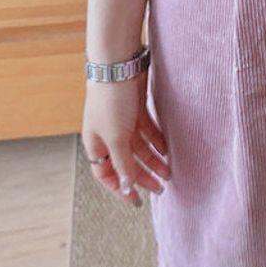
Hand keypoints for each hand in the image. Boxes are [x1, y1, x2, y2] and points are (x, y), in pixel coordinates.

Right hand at [82, 72, 169, 207]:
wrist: (119, 66)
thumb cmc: (111, 101)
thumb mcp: (117, 138)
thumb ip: (123, 163)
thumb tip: (126, 186)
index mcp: (96, 144)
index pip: (106, 174)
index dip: (120, 188)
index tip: (136, 201)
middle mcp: (108, 135)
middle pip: (126, 162)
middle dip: (143, 176)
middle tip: (161, 188)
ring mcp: (122, 121)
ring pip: (139, 147)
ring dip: (153, 160)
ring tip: (169, 171)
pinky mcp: (135, 109)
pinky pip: (147, 131)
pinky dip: (156, 141)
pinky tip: (166, 149)